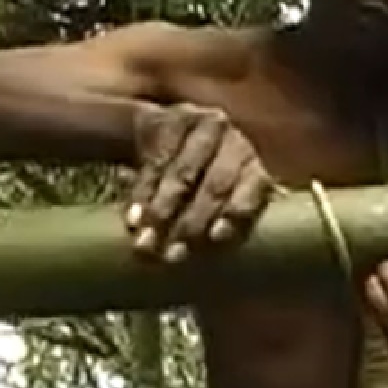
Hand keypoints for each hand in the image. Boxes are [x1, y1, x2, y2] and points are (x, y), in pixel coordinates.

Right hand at [125, 104, 274, 260]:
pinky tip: (133, 218)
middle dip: (191, 224)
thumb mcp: (213, 200)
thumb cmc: (194, 183)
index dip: (236, 213)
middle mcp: (235, 140)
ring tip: (146, 242)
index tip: (215, 238)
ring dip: (162, 213)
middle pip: (216, 185)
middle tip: (171, 255)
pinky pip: (155, 164)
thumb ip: (220, 223)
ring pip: (182, 176)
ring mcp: (204, 124)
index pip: (253, 189)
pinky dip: (142, 195)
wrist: (157, 135)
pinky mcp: (171, 118)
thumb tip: (217, 269)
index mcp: (254, 166)